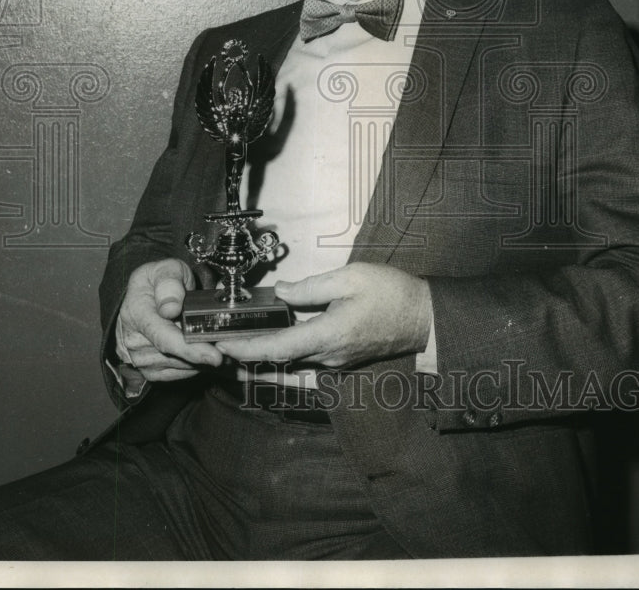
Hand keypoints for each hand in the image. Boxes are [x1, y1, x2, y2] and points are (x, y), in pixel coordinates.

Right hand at [115, 258, 222, 382]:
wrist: (146, 295)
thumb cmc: (161, 281)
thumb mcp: (167, 269)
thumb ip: (169, 283)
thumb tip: (170, 308)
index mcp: (136, 312)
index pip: (164, 338)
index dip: (191, 349)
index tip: (216, 356)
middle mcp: (134, 339)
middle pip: (175, 356)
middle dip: (206, 355)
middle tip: (233, 351)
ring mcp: (140, 358)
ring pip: (181, 368)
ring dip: (204, 363)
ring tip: (226, 351)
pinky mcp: (150, 370)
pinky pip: (180, 375)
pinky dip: (200, 369)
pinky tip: (212, 358)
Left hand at [214, 262, 432, 369]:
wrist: (423, 317)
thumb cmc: (391, 293)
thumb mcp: (350, 278)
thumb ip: (311, 287)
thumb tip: (281, 292)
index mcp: (328, 334)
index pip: (278, 347)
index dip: (247, 349)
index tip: (223, 346)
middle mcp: (328, 354)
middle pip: (279, 360)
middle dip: (246, 356)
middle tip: (216, 348)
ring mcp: (335, 359)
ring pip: (291, 360)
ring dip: (263, 355)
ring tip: (234, 347)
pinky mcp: (341, 356)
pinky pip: (306, 356)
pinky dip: (283, 351)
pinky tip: (270, 342)